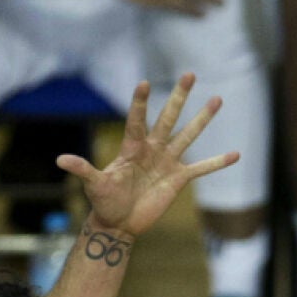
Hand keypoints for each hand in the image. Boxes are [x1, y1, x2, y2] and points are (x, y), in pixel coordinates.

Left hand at [61, 74, 239, 240]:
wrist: (118, 222)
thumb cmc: (103, 201)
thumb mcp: (93, 185)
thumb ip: (83, 170)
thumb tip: (61, 160)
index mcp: (132, 147)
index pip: (137, 120)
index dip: (140, 103)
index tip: (144, 83)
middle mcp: (152, 149)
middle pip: (168, 118)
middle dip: (179, 97)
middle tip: (189, 74)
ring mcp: (167, 162)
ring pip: (188, 135)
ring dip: (202, 119)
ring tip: (217, 100)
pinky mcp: (178, 180)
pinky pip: (201, 168)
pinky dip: (217, 162)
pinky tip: (235, 154)